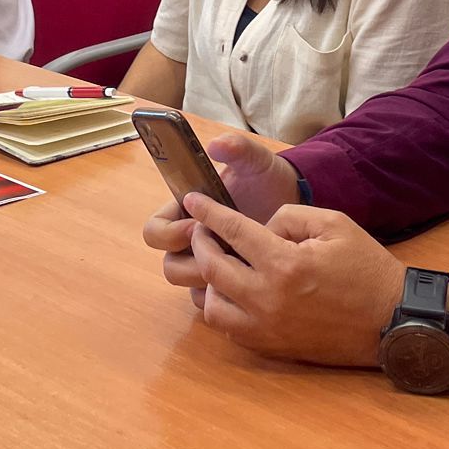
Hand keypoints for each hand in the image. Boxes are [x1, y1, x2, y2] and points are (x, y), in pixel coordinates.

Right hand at [142, 131, 300, 300]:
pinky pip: (213, 303)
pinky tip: (252, 282)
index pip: (155, 232)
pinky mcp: (229, 286)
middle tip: (224, 254)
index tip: (198, 227)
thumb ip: (237, 148)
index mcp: (184, 213)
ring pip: (190, 288)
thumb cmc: (267, 179)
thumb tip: (216, 145)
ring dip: (210, 283)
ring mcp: (209, 265)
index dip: (171, 234)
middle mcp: (191, 243)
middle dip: (192, 264)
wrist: (294, 204)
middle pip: (169, 267)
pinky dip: (227, 298)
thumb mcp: (255, 160)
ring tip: (242, 269)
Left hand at [185, 196, 404, 367]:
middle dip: (201, 243)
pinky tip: (232, 291)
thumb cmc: (366, 268)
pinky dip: (223, 308)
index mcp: (285, 264)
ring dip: (208, 281)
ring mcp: (267, 329)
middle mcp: (268, 300)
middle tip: (202, 230)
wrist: (392, 321)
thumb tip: (258, 229)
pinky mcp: (272, 347)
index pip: (232, 232)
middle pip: (212, 268)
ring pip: (211, 306)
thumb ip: (288, 216)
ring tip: (219, 264)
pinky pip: (229, 330)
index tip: (193, 199)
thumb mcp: (333, 223)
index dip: (208, 212)